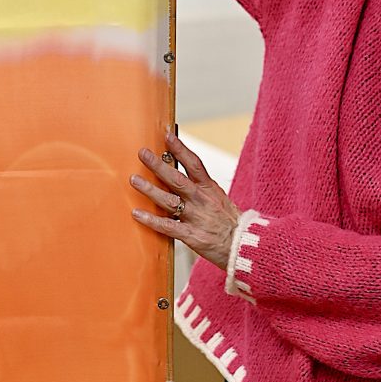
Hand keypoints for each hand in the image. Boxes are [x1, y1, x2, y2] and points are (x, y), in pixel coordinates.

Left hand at [130, 131, 240, 269]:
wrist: (245, 246)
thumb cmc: (229, 221)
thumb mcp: (218, 197)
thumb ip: (200, 185)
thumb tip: (178, 170)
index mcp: (210, 188)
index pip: (194, 163)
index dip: (180, 148)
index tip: (166, 135)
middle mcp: (202, 200)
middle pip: (177, 179)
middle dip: (158, 165)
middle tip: (142, 153)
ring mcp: (196, 217)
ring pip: (170, 201)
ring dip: (151, 190)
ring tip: (134, 179)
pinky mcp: (192, 236)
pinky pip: (169, 227)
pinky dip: (152, 220)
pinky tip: (137, 213)